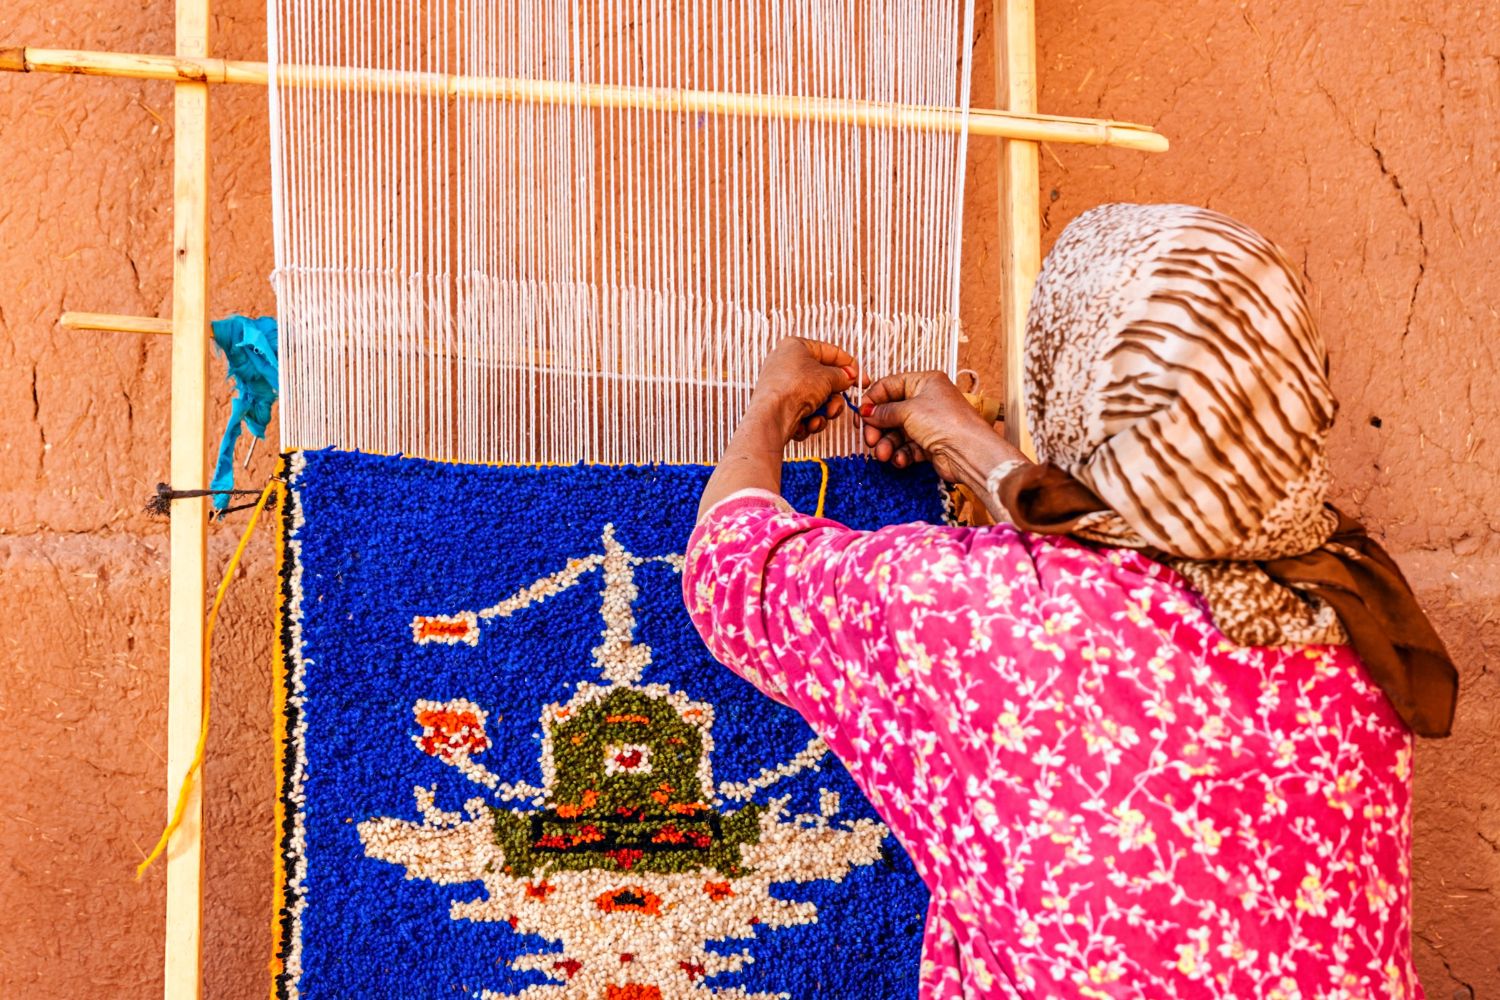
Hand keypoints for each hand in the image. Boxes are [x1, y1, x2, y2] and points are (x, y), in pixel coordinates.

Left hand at [747, 337, 860, 442]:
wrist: (771, 417)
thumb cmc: (793, 389)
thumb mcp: (827, 377)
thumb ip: (842, 375)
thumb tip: (847, 377)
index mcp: (796, 347)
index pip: (831, 352)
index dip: (850, 367)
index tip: (862, 380)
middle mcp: (787, 365)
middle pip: (824, 380)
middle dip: (834, 397)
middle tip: (837, 403)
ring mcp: (783, 387)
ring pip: (816, 400)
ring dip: (824, 411)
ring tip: (822, 415)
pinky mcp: (781, 407)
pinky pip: (805, 412)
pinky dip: (811, 420)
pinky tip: (807, 423)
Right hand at [860, 370, 1022, 484]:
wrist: (969, 452)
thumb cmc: (946, 422)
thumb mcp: (908, 410)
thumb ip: (884, 411)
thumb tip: (867, 412)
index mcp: (924, 382)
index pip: (889, 386)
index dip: (873, 401)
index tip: (861, 416)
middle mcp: (926, 400)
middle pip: (891, 412)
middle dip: (878, 428)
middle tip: (869, 440)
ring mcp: (928, 423)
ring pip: (897, 432)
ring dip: (887, 444)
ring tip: (884, 454)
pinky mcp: (930, 444)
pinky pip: (907, 447)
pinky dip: (901, 454)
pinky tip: (900, 460)